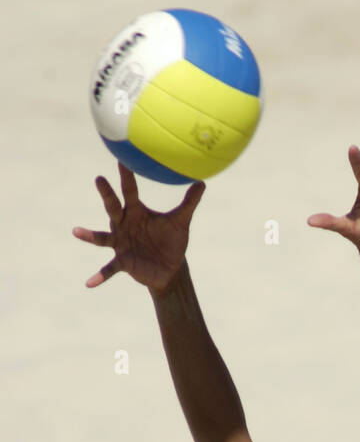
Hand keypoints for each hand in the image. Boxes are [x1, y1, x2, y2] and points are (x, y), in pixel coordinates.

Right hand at [73, 164, 203, 291]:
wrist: (170, 268)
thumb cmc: (171, 241)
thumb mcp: (181, 222)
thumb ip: (189, 203)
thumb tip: (202, 182)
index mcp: (136, 212)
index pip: (130, 190)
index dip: (126, 175)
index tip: (121, 158)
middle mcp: (124, 224)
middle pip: (113, 207)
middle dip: (107, 194)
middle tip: (99, 179)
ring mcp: (120, 244)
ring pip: (102, 238)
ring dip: (90, 235)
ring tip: (76, 231)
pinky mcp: (122, 262)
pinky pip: (109, 269)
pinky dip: (100, 276)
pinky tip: (89, 284)